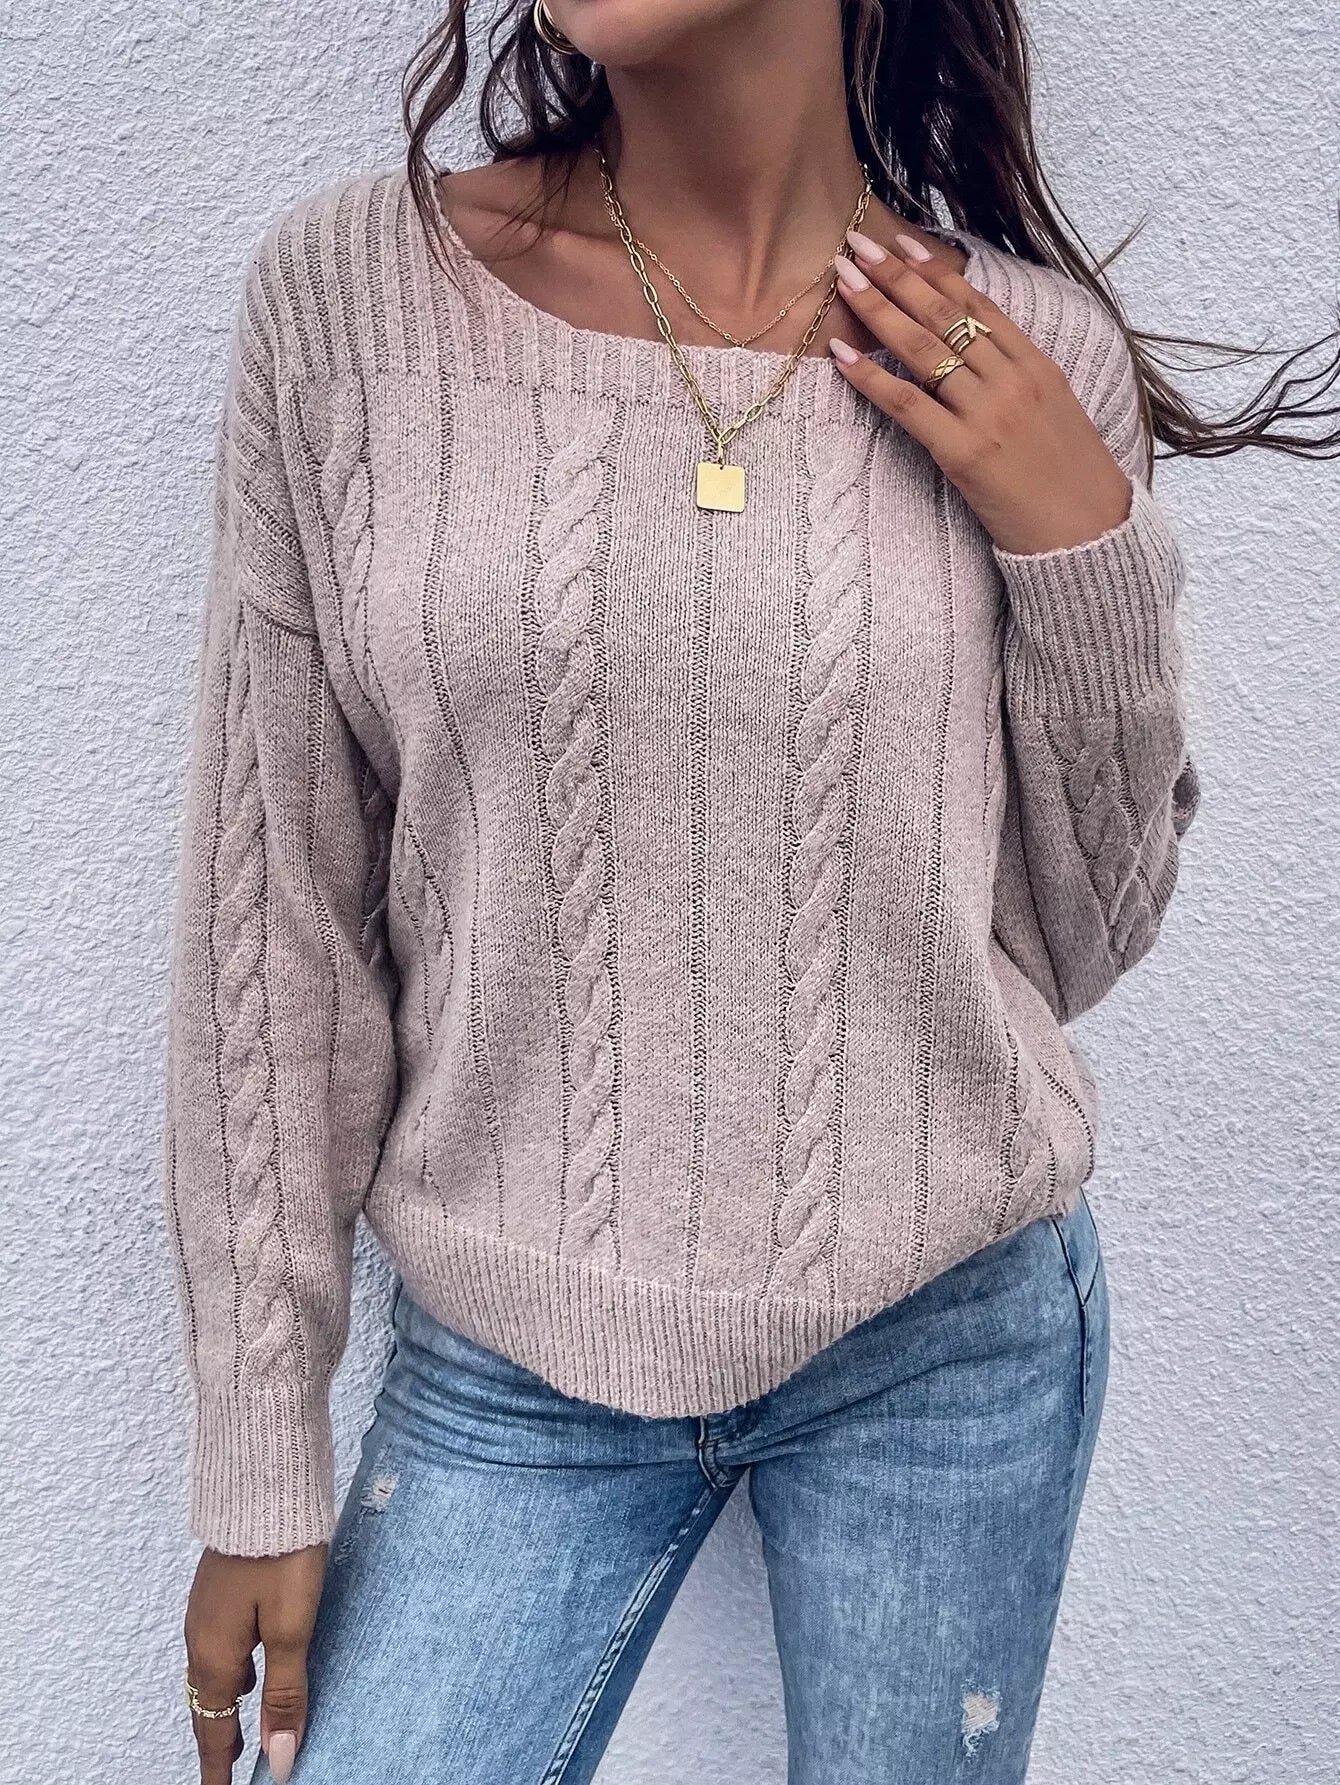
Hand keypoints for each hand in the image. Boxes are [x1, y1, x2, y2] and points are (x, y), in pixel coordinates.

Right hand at [183, 1543, 327, 1782]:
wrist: (265, 1485)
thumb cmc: (281, 1555)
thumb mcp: (291, 1628)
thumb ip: (284, 1693)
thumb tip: (277, 1758)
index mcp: (215, 1655)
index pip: (213, 1728)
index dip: (218, 1768)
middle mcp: (201, 1637)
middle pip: (207, 1704)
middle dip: (219, 1740)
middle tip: (230, 1772)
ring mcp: (207, 1610)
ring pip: (213, 1674)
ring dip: (225, 1706)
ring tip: (243, 1732)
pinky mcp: (220, 1589)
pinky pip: (220, 1648)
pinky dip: (232, 1674)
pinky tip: (252, 1668)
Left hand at [827, 229, 1134, 555]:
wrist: (1088, 532)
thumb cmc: (1069, 479)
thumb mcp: (1054, 410)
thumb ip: (1017, 376)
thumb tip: (975, 352)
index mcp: (1036, 365)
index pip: (978, 304)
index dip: (935, 271)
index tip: (902, 242)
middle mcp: (1011, 380)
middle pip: (944, 316)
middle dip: (896, 275)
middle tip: (857, 244)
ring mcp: (987, 414)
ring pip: (923, 350)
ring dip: (878, 309)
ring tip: (843, 280)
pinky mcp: (963, 452)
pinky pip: (907, 405)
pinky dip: (871, 377)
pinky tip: (842, 354)